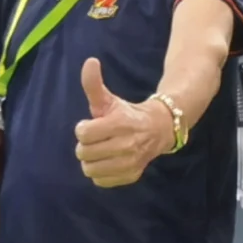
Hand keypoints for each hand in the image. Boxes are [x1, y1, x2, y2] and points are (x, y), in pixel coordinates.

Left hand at [73, 55, 175, 188]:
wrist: (159, 129)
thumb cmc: (127, 113)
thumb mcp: (109, 99)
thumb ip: (93, 83)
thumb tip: (90, 61)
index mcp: (119, 123)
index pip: (84, 134)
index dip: (83, 129)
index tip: (91, 126)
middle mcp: (126, 145)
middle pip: (84, 153)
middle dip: (85, 145)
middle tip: (95, 140)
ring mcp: (130, 162)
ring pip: (90, 169)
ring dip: (91, 161)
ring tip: (99, 152)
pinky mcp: (131, 175)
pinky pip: (101, 181)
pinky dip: (100, 173)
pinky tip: (107, 162)